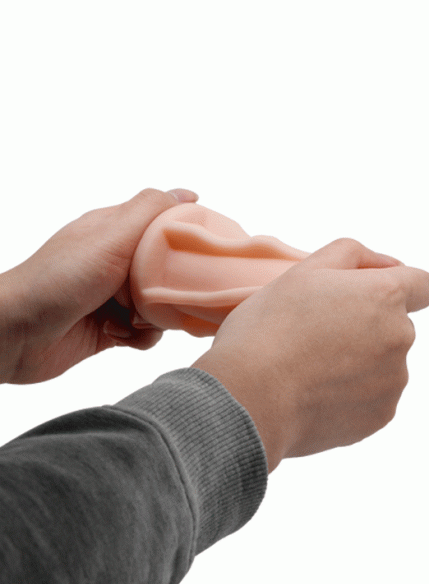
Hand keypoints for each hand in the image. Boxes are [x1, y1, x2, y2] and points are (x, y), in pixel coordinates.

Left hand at [0, 188, 197, 383]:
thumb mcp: (109, 237)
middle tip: (164, 294)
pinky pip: (146, 332)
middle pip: (168, 270)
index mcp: (115, 232)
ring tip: (132, 319)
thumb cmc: (59, 280)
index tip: (202, 252)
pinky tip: (120, 334)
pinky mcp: (112, 327)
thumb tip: (186, 193)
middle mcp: (116, 262)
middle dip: (172, 286)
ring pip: (161, 305)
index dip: (185, 237)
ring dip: (155, 316)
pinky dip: (140, 337)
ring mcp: (114, 295)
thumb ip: (148, 211)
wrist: (15, 334)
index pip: (163, 225)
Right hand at [192, 237, 428, 471]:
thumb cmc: (270, 327)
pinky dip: (353, 394)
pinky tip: (317, 393)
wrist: (250, 397)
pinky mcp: (381, 416)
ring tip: (312, 367)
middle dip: (368, 325)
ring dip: (360, 361)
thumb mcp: (304, 270)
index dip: (401, 287)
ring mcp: (393, 381)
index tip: (370, 297)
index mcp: (385, 296)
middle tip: (318, 334)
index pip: (424, 286)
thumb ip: (354, 254)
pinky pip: (374, 397)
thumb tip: (389, 264)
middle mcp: (400, 337)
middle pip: (396, 326)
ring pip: (385, 363)